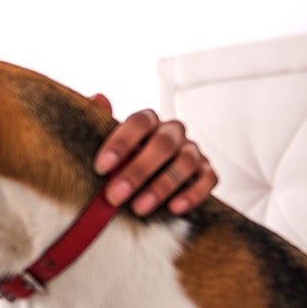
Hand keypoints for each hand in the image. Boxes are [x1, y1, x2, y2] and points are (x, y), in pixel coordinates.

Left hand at [88, 94, 217, 215]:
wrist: (147, 179)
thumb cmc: (124, 159)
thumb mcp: (108, 144)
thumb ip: (101, 121)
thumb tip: (99, 98)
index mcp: (149, 120)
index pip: (138, 122)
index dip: (120, 143)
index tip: (101, 167)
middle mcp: (173, 132)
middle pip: (162, 144)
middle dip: (138, 171)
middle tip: (114, 196)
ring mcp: (193, 151)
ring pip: (185, 163)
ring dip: (162, 186)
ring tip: (139, 208)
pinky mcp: (207, 172)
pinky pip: (207, 180)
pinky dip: (192, 194)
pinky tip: (174, 208)